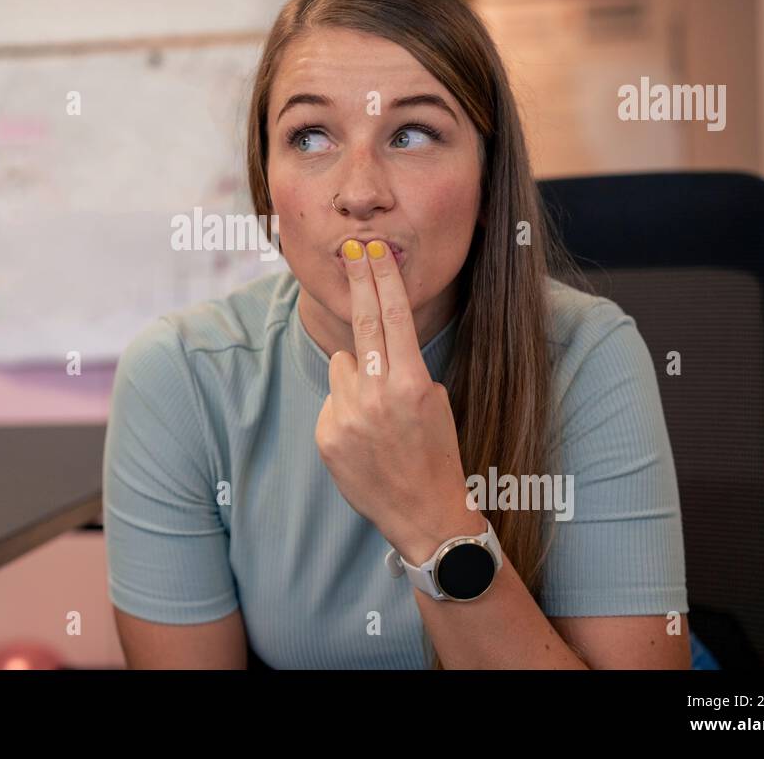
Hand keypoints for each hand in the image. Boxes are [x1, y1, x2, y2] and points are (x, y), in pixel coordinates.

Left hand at [314, 238, 480, 565]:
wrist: (424, 514)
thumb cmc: (437, 454)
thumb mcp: (436, 402)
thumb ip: (403, 369)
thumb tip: (368, 346)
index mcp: (412, 383)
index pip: (394, 316)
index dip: (382, 278)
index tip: (373, 249)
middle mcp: (377, 395)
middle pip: (362, 322)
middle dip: (359, 282)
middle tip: (351, 251)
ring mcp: (348, 416)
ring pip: (341, 366)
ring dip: (356, 376)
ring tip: (378, 414)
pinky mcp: (327, 435)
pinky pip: (333, 400)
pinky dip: (345, 409)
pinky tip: (365, 439)